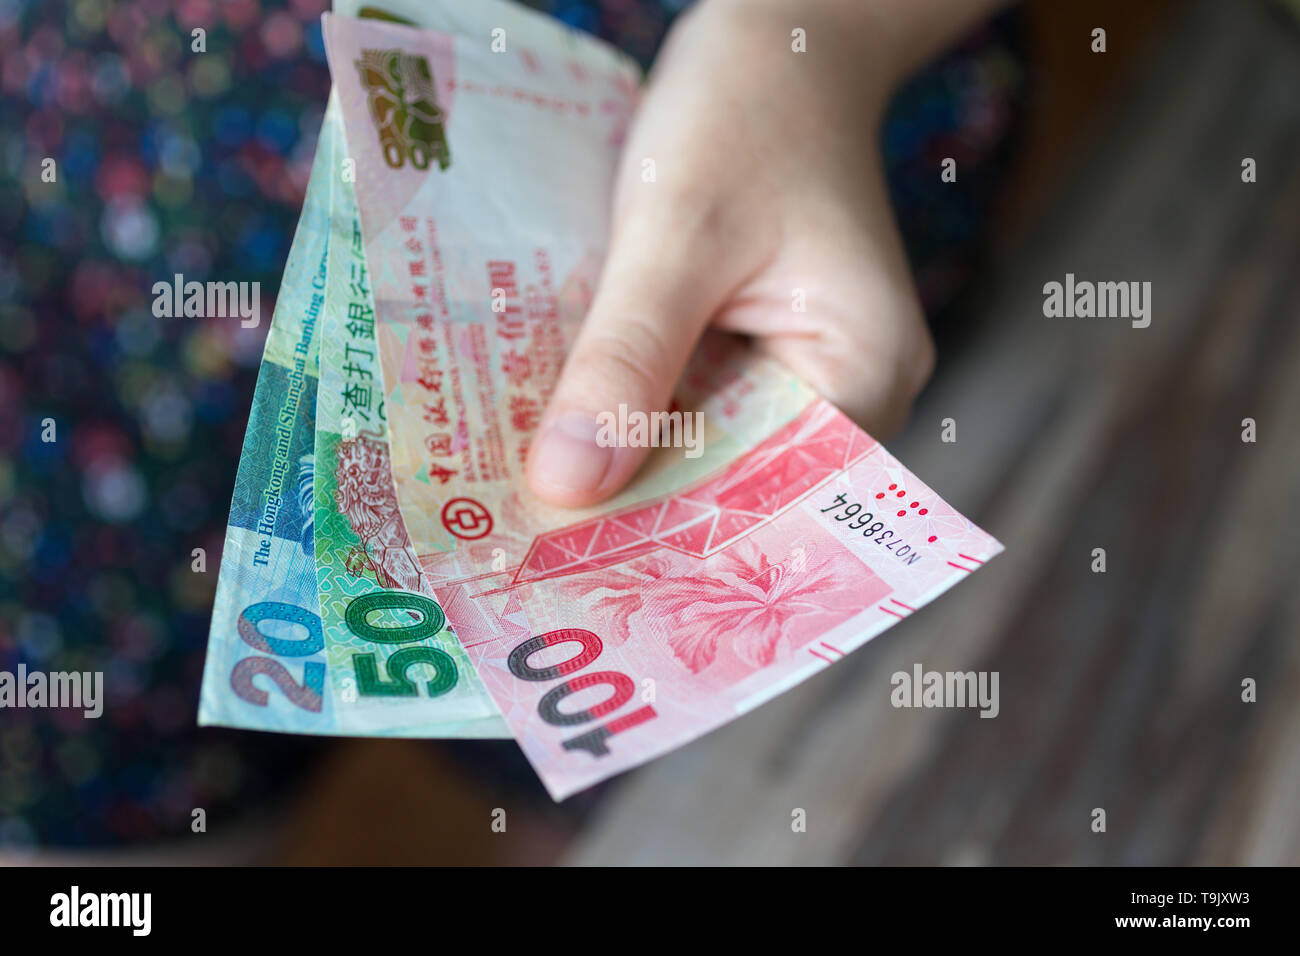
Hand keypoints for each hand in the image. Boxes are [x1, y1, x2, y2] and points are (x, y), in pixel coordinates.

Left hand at [526, 0, 962, 507]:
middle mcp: (848, 389)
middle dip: (642, 507)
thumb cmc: (746, 111)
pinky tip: (567, 429)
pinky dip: (636, 411)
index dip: (678, 538)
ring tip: (535, 505)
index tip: (580, 576)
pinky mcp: (761, 351)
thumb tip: (566, 485)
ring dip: (630, 460)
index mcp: (866, 370)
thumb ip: (626, 357)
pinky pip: (694, 403)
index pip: (777, 500)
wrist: (779, 41)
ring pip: (709, 447)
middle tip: (532, 552)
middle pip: (739, 484)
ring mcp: (805, 372)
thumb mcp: (675, 233)